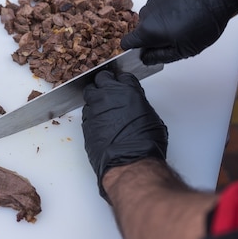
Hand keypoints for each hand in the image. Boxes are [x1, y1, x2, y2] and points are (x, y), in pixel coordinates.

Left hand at [82, 70, 167, 201]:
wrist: (128, 162)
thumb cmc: (144, 143)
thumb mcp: (151, 118)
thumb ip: (138, 104)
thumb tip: (134, 106)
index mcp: (128, 91)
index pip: (122, 76)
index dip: (122, 81)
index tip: (122, 85)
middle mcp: (108, 95)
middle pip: (100, 79)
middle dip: (103, 83)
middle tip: (108, 91)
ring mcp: (94, 108)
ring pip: (89, 94)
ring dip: (95, 98)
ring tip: (103, 108)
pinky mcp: (85, 122)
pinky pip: (86, 112)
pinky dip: (91, 114)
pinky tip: (99, 122)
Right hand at [120, 0, 237, 64]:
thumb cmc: (203, 20)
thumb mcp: (183, 50)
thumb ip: (159, 57)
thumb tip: (146, 59)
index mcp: (147, 31)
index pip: (126, 43)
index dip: (134, 50)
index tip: (146, 53)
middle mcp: (145, 15)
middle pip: (141, 32)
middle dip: (153, 39)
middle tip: (173, 41)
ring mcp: (153, 3)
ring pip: (151, 21)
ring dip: (161, 26)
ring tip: (182, 27)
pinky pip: (159, 11)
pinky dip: (167, 15)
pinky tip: (184, 16)